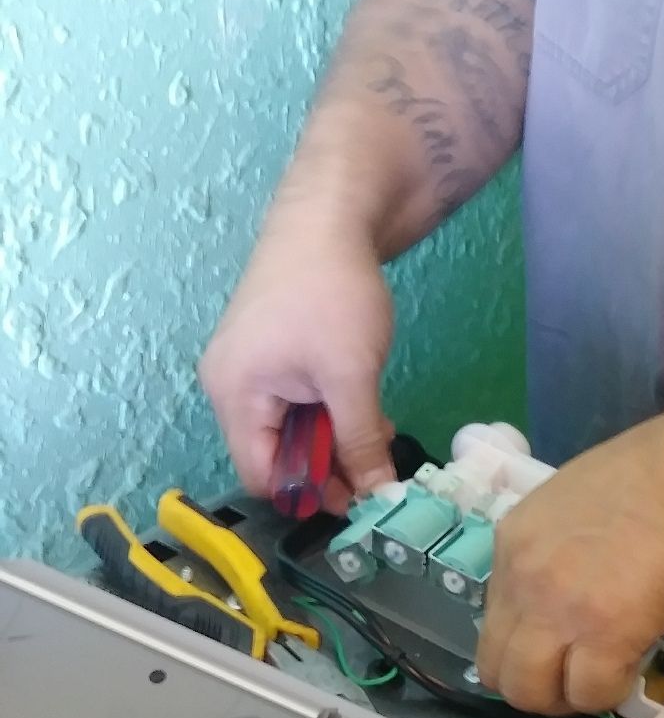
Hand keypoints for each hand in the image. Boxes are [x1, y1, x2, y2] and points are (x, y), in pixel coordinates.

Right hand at [199, 215, 396, 513]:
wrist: (330, 215)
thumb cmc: (332, 294)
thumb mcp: (352, 376)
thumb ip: (362, 441)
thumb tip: (380, 496)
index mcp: (234, 394)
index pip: (261, 475)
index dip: (308, 495)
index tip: (359, 501)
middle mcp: (230, 386)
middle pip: (274, 456)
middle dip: (326, 469)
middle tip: (377, 477)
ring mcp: (250, 369)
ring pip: (292, 431)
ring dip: (335, 441)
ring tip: (378, 439)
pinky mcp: (272, 355)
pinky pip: (297, 404)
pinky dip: (331, 414)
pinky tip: (367, 412)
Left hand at [477, 408, 663, 715]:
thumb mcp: (584, 504)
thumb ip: (562, 552)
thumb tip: (577, 594)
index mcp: (514, 539)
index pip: (494, 618)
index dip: (528, 642)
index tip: (560, 645)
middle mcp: (522, 577)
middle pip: (498, 667)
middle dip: (535, 684)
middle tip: (575, 678)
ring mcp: (558, 609)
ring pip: (529, 692)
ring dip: (564, 697)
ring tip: (598, 682)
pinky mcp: (605, 635)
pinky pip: (588, 693)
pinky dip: (608, 695)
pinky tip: (629, 674)